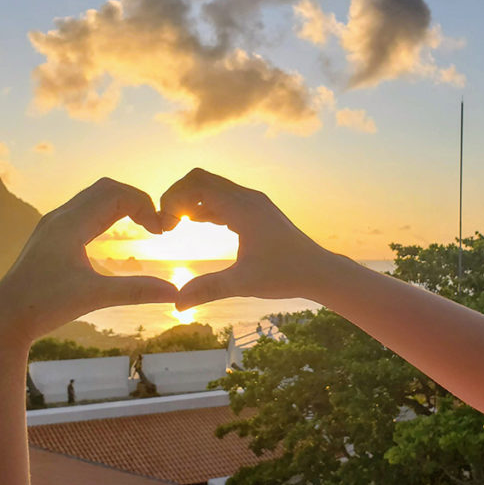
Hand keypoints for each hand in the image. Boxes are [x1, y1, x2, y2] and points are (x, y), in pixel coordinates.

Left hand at [0, 177, 177, 344]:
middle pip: (106, 189)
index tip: (161, 232)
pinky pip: (85, 212)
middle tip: (156, 226)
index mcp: (70, 224)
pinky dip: (107, 215)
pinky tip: (116, 236)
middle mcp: (60, 217)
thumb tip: (175, 293)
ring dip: (122, 206)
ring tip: (144, 228)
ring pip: (94, 199)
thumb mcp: (94, 297)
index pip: (115, 194)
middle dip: (136, 201)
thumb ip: (136, 291)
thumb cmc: (44, 306)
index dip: (144, 205)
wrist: (4, 318)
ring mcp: (53, 225)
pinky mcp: (51, 237)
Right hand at [160, 168, 331, 309]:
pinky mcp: (257, 210)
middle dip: (177, 197)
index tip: (164, 228)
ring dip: (191, 201)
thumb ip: (208, 289)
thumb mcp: (243, 284)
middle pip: (200, 179)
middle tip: (166, 224)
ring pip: (212, 187)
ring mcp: (254, 202)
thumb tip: (176, 305)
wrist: (318, 271)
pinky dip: (206, 206)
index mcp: (243, 208)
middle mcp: (248, 198)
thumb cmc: (286, 275)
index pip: (196, 186)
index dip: (172, 201)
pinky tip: (196, 223)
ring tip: (175, 227)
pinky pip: (224, 198)